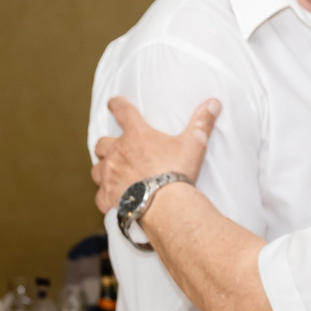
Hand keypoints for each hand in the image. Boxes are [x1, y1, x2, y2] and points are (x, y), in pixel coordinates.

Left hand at [92, 96, 220, 217]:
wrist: (166, 207)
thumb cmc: (178, 174)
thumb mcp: (194, 145)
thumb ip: (202, 123)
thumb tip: (214, 103)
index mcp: (136, 135)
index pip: (122, 111)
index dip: (116, 105)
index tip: (113, 103)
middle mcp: (117, 152)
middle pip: (101, 144)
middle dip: (106, 147)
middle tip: (116, 152)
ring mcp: (109, 175)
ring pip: (97, 170)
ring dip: (103, 171)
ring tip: (114, 177)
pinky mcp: (107, 197)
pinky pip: (101, 196)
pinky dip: (107, 197)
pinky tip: (116, 201)